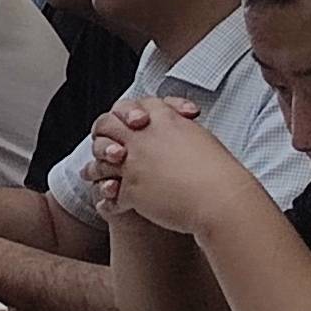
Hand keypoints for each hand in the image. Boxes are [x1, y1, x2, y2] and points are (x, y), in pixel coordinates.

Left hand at [100, 94, 248, 235]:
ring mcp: (134, 162)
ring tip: (88, 174)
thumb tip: (176, 129)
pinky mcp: (132, 190)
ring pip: (100, 160)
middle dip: (102, 135)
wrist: (222, 198)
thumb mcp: (199, 136)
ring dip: (94, 168)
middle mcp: (142, 135)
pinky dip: (107, 201)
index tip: (128, 124)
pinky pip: (109, 194)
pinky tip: (106, 204)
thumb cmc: (219, 171)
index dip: (124, 114)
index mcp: (162, 118)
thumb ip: (178, 129)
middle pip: (106, 125)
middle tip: (104, 146)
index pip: (130, 106)